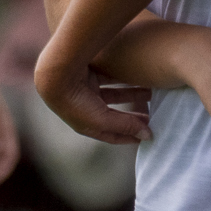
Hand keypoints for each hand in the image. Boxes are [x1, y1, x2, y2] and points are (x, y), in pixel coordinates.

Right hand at [34, 37, 152, 145]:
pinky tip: (138, 73)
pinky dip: (123, 76)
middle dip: (134, 115)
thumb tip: (148, 135)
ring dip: (132, 93)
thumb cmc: (77, 102)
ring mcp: (87, 91)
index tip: (149, 135)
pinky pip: (111, 76)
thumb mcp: (103, 119)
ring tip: (152, 90)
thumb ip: (126, 125)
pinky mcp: (89, 74)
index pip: (113, 135)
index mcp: (86, 125)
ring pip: (116, 94)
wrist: (57, 75)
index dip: (130, 136)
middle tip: (153, 113)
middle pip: (116, 114)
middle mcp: (86, 108)